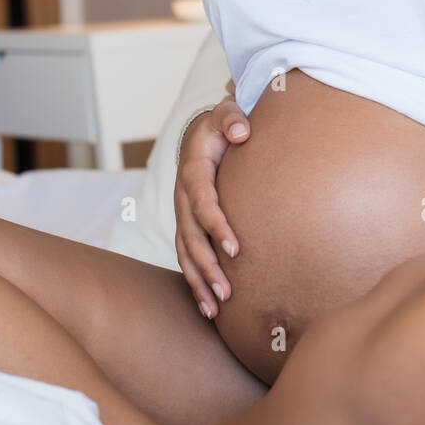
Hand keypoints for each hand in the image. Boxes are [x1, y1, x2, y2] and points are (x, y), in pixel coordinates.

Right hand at [174, 100, 249, 319]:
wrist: (201, 137)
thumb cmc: (220, 127)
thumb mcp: (225, 115)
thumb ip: (233, 119)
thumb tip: (242, 132)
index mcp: (192, 173)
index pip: (203, 203)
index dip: (217, 225)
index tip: (236, 248)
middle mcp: (182, 199)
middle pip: (190, 238)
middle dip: (207, 266)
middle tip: (227, 292)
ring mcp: (182, 216)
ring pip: (185, 254)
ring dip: (199, 281)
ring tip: (215, 309)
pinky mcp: (187, 227)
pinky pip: (188, 257)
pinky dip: (195, 282)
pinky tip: (209, 308)